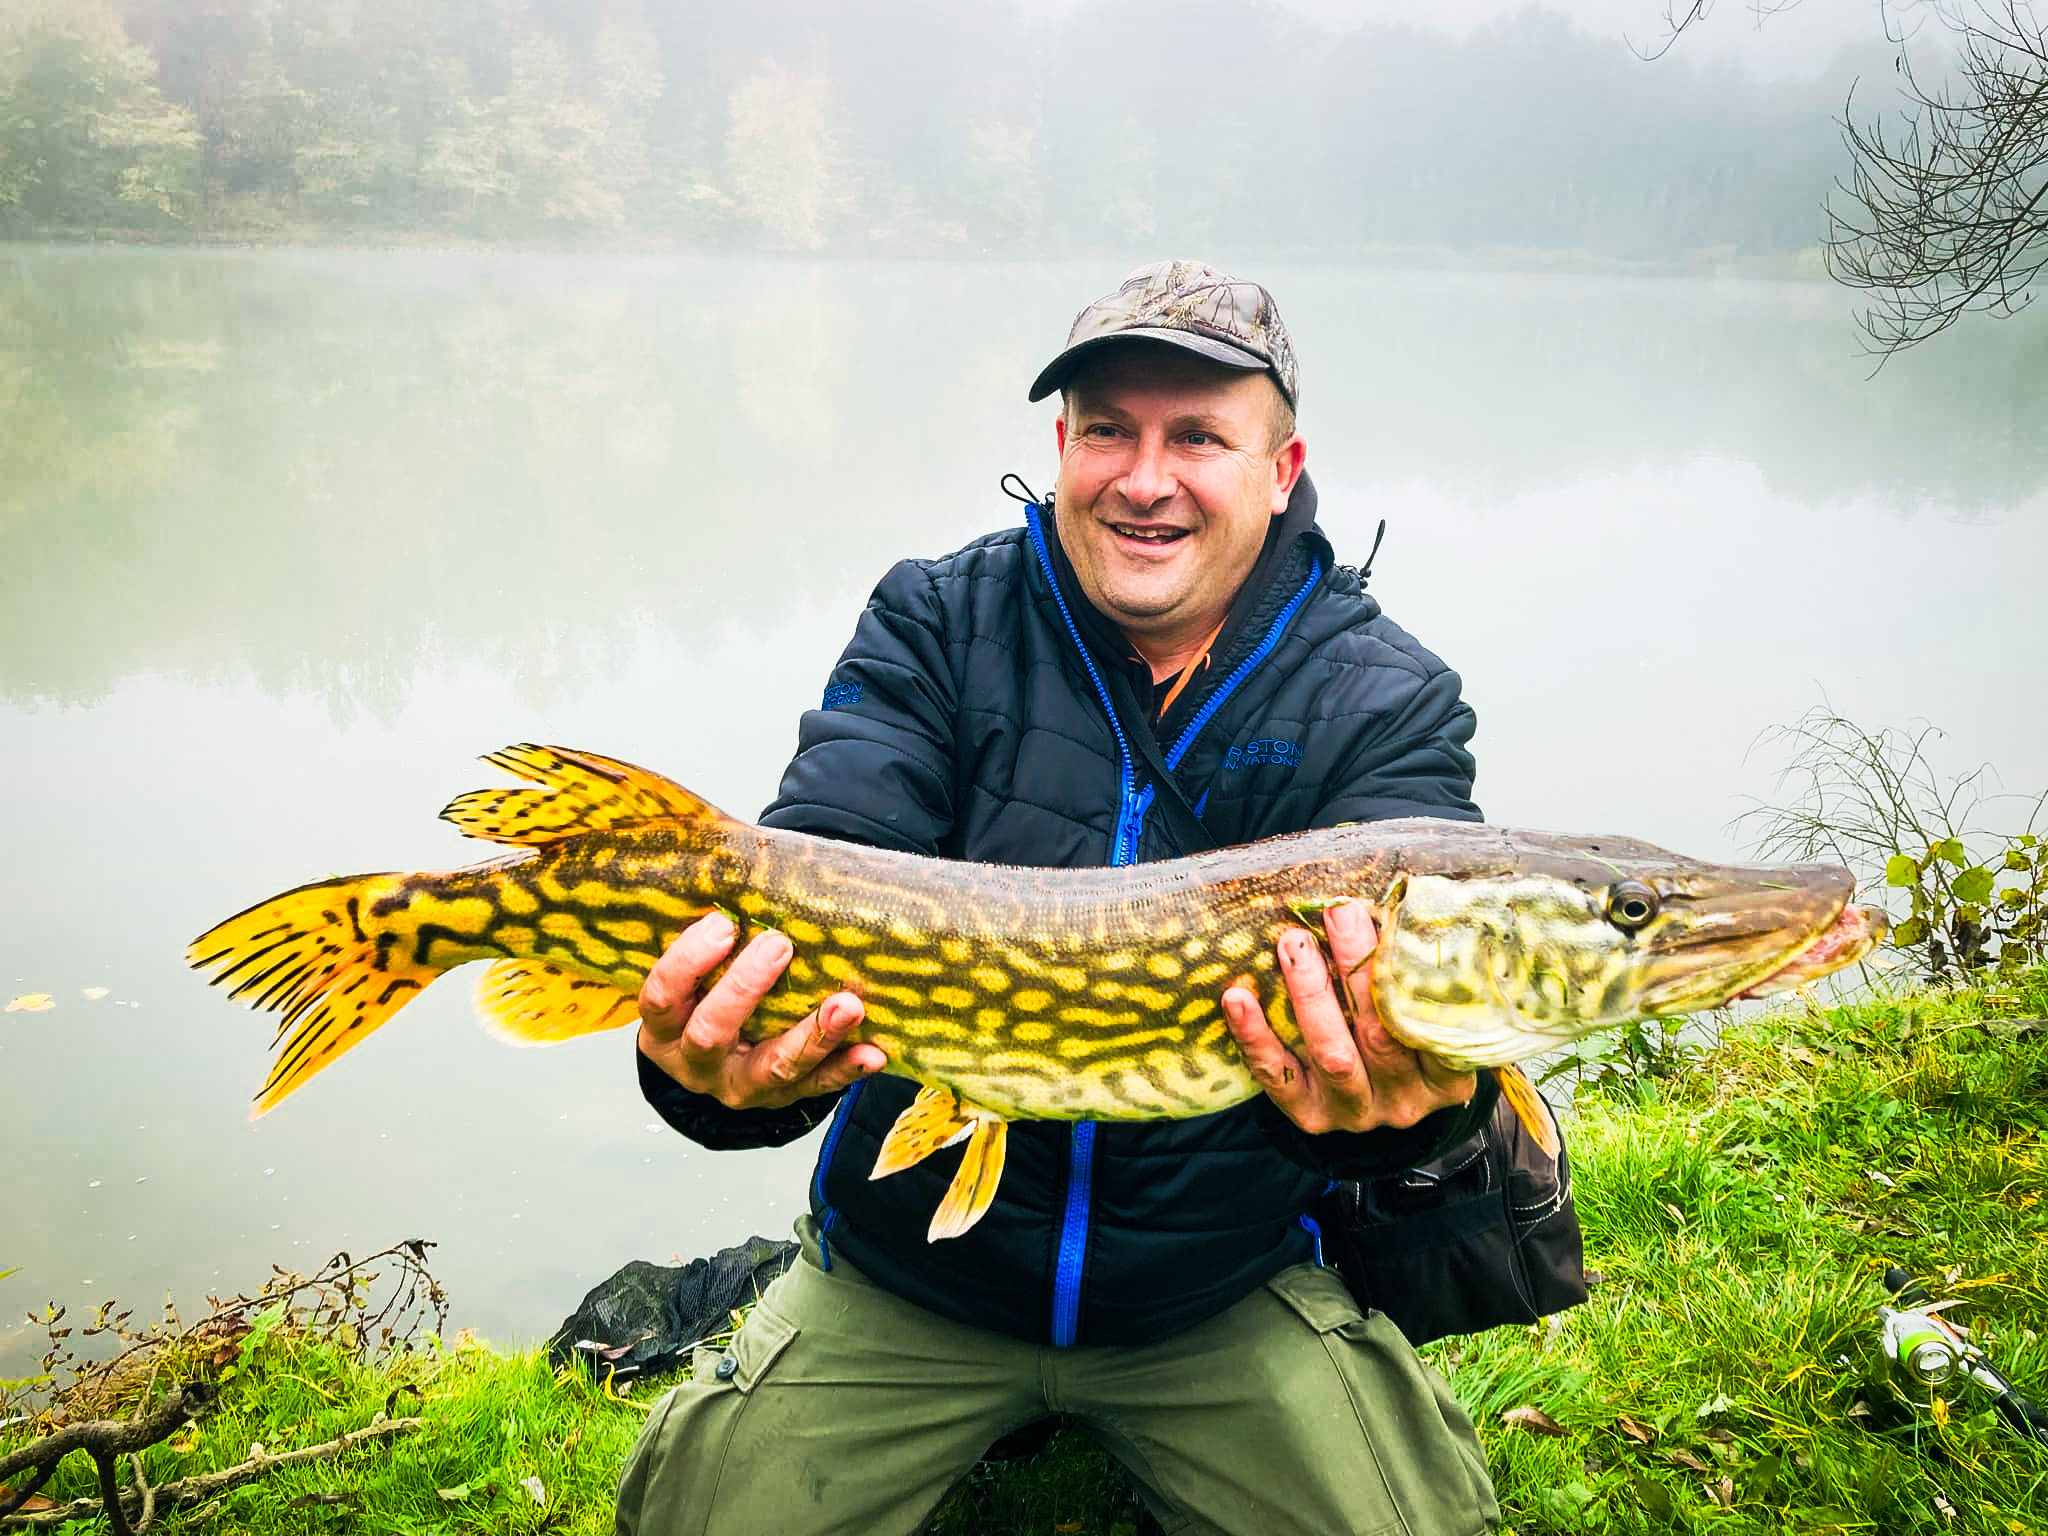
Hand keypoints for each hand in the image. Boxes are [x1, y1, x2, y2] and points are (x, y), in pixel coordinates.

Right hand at [637, 912, 884, 1108]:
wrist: (715, 1066)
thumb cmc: (703, 999)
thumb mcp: (690, 978)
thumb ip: (708, 939)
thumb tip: (737, 861)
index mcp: (664, 1029)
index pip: (661, 997)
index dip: (687, 962)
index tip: (722, 924)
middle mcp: (696, 1063)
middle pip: (711, 1033)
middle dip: (745, 989)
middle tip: (779, 945)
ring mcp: (739, 1086)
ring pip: (773, 1068)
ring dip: (814, 1035)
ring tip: (848, 1004)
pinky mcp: (782, 1099)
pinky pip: (816, 1088)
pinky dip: (845, 1070)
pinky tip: (872, 1052)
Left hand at [1222, 898, 1474, 1133]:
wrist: (1375, 1104)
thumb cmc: (1402, 1039)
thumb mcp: (1425, 1016)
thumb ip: (1419, 974)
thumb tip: (1396, 901)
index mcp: (1447, 1079)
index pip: (1435, 1026)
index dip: (1415, 973)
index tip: (1397, 919)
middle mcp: (1406, 1101)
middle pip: (1382, 1034)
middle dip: (1357, 968)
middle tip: (1339, 913)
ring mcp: (1357, 1113)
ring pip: (1332, 1055)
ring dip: (1310, 993)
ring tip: (1293, 942)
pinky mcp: (1310, 1116)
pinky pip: (1278, 1076)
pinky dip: (1255, 1036)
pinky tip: (1237, 997)